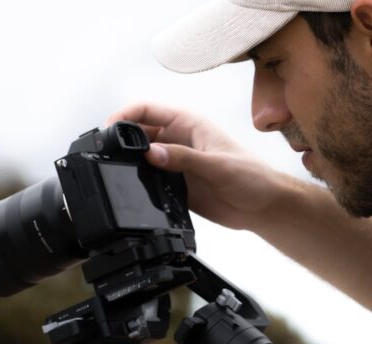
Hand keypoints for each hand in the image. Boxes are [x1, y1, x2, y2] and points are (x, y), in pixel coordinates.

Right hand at [105, 103, 288, 230]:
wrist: (263, 207)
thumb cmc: (252, 177)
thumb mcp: (219, 165)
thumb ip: (185, 159)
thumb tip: (152, 153)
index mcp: (189, 123)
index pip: (148, 109)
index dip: (126, 114)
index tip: (110, 127)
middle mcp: (178, 140)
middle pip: (138, 133)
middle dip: (121, 141)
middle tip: (109, 155)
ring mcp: (175, 163)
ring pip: (140, 158)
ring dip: (129, 164)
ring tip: (118, 174)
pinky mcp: (174, 184)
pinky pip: (148, 180)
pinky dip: (138, 184)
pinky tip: (134, 191)